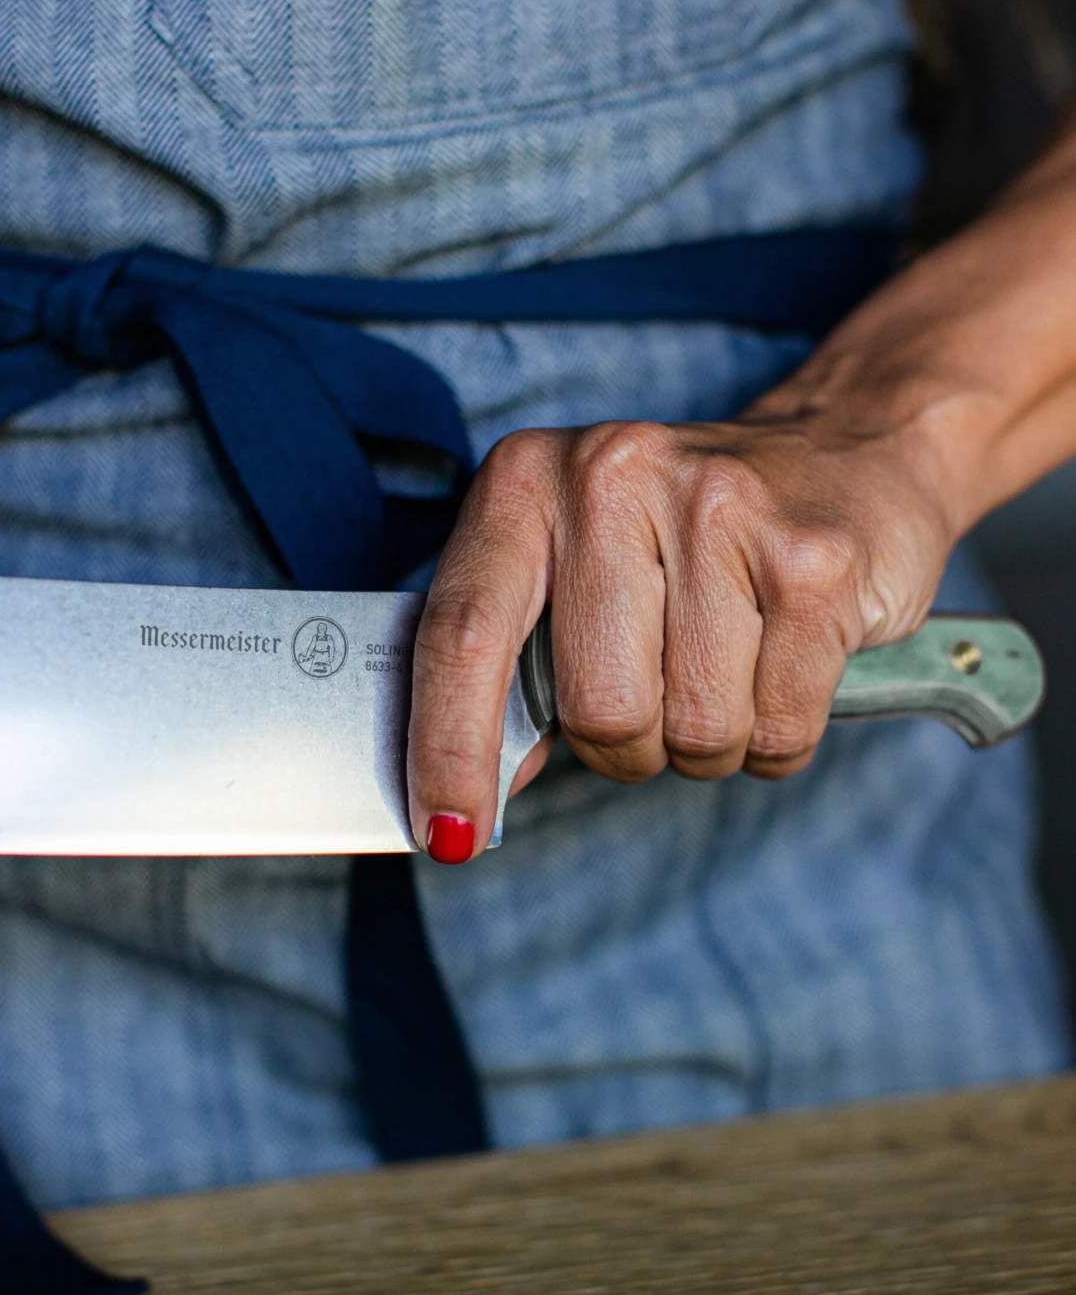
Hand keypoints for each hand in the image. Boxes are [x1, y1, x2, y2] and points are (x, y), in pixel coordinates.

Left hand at [406, 413, 954, 862]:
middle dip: (626, 745)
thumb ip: (511, 670)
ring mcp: (720, 508)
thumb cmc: (681, 538)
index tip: (447, 836)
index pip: (462, 632)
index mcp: (526, 479)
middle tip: (656, 692)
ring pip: (694, 731)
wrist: (847, 458)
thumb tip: (462, 805)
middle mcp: (612, 475)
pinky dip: (777, 737)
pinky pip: (779, 731)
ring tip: (725, 664)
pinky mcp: (813, 561)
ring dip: (707, 743)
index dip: (448, 747)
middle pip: (598, 709)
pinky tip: (780, 665)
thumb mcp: (572, 569)